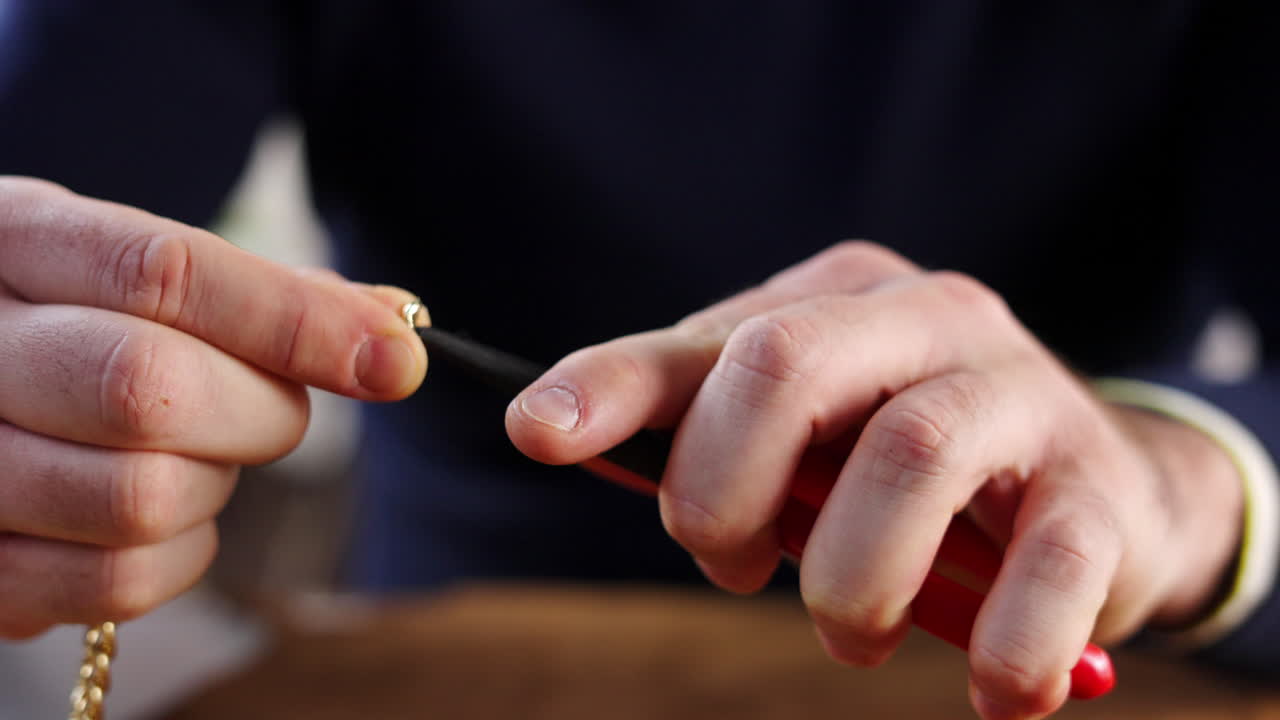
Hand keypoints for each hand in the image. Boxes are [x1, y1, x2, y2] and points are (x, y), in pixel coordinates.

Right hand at [0, 177, 426, 637]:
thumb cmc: (73, 319)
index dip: (295, 322)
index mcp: (19, 240)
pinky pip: (114, 584)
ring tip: (192, 455)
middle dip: (257, 412)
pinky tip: (164, 514)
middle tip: (269, 408)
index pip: (165, 274)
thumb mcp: (140, 269)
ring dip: (210, 486)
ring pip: (138, 500)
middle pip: (149, 390)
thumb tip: (394, 328)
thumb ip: (267, 292)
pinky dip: (178, 558)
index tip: (395, 360)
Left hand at [506, 242, 1243, 718]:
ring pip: (909, 455)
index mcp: (840, 300)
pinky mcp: (1099, 491)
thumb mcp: (800, 437)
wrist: (1103, 495)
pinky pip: (1045, 567)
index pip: (711, 339)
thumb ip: (695, 430)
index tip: (536, 432)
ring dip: (851, 577)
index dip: (614, 384)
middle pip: (789, 364)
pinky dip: (1003, 645)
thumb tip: (548, 428)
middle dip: (725, 488)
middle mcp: (930, 320)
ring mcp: (1023, 394)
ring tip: (853, 633)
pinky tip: (992, 689)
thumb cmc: (906, 468)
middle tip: (729, 567)